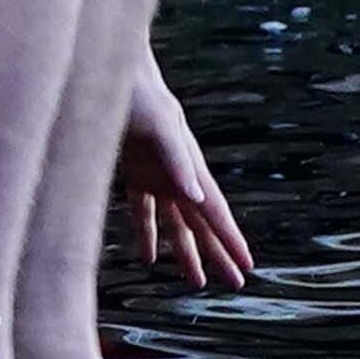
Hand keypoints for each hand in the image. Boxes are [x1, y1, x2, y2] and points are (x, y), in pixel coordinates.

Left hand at [120, 67, 254, 287]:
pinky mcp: (135, 174)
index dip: (231, 241)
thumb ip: (177, 161)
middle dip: (218, 255)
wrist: (112, 74)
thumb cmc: (140, 95)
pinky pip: (143, 213)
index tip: (247, 267)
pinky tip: (149, 258)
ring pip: (176, 225)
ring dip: (185, 252)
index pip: (215, 212)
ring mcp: (158, 177)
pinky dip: (146, 235)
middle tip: (235, 284)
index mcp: (192, 166)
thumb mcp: (159, 125)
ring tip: (197, 282)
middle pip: (202, 225)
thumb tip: (196, 198)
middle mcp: (180, 176)